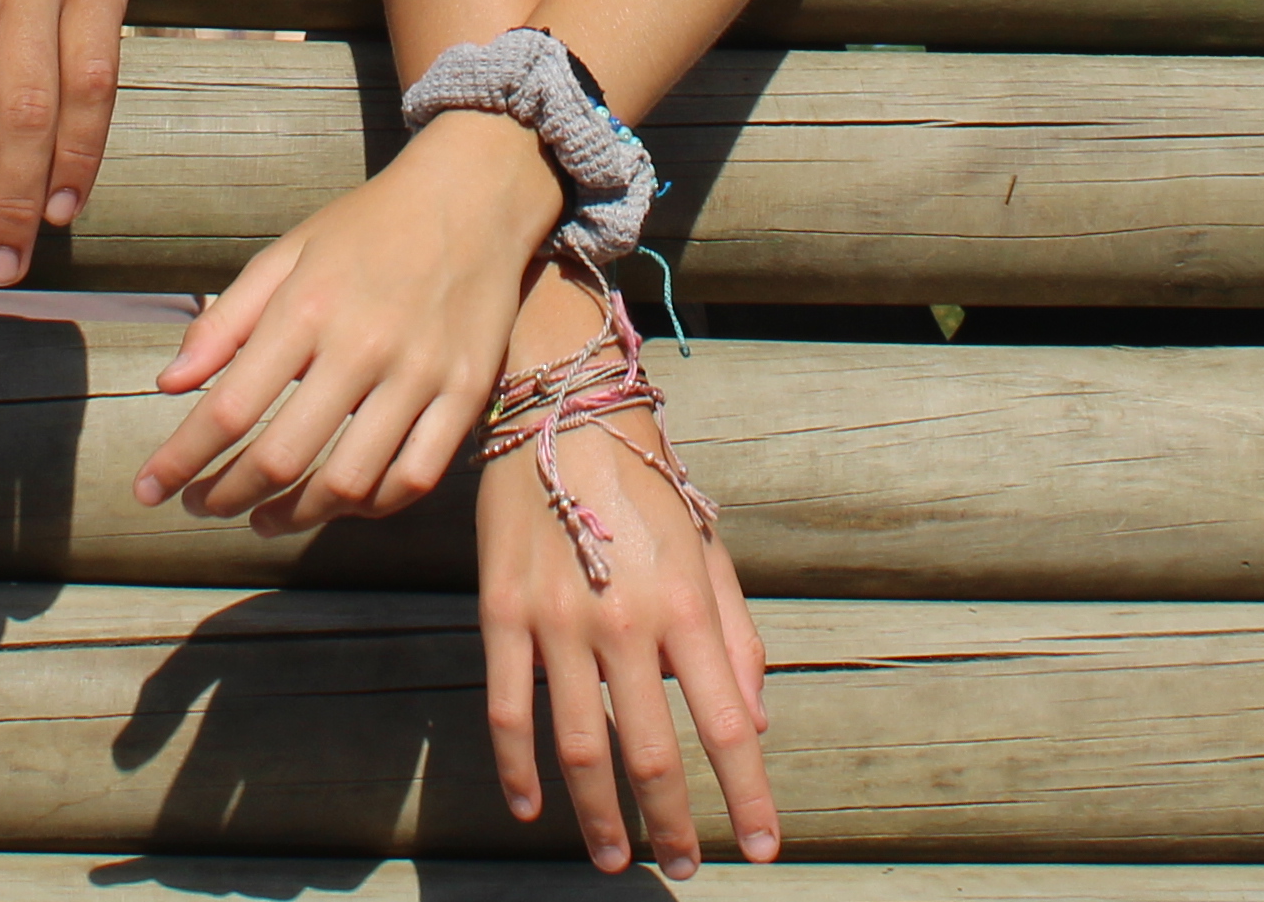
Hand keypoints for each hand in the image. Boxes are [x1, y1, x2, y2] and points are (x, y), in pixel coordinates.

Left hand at [133, 111, 555, 524]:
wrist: (473, 195)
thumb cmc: (368, 225)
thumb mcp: (286, 253)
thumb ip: (225, 322)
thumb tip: (168, 385)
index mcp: (307, 307)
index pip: (230, 407)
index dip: (181, 459)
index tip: (148, 490)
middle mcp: (362, 346)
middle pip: (282, 457)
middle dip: (227, 496)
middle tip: (203, 507)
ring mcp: (420, 375)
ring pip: (349, 483)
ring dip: (295, 516)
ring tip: (265, 518)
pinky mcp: (466, 392)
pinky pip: (416, 477)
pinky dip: (372, 507)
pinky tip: (342, 504)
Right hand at [478, 277, 775, 875]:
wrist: (562, 408)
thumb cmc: (648, 483)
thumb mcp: (710, 552)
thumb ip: (737, 639)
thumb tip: (756, 724)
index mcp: (687, 602)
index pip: (728, 723)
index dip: (747, 794)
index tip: (761, 848)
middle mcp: (625, 618)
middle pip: (652, 750)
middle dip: (671, 822)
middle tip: (684, 868)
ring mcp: (557, 618)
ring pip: (578, 744)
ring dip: (599, 814)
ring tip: (613, 858)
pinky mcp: (502, 611)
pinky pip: (507, 707)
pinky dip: (518, 767)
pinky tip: (530, 806)